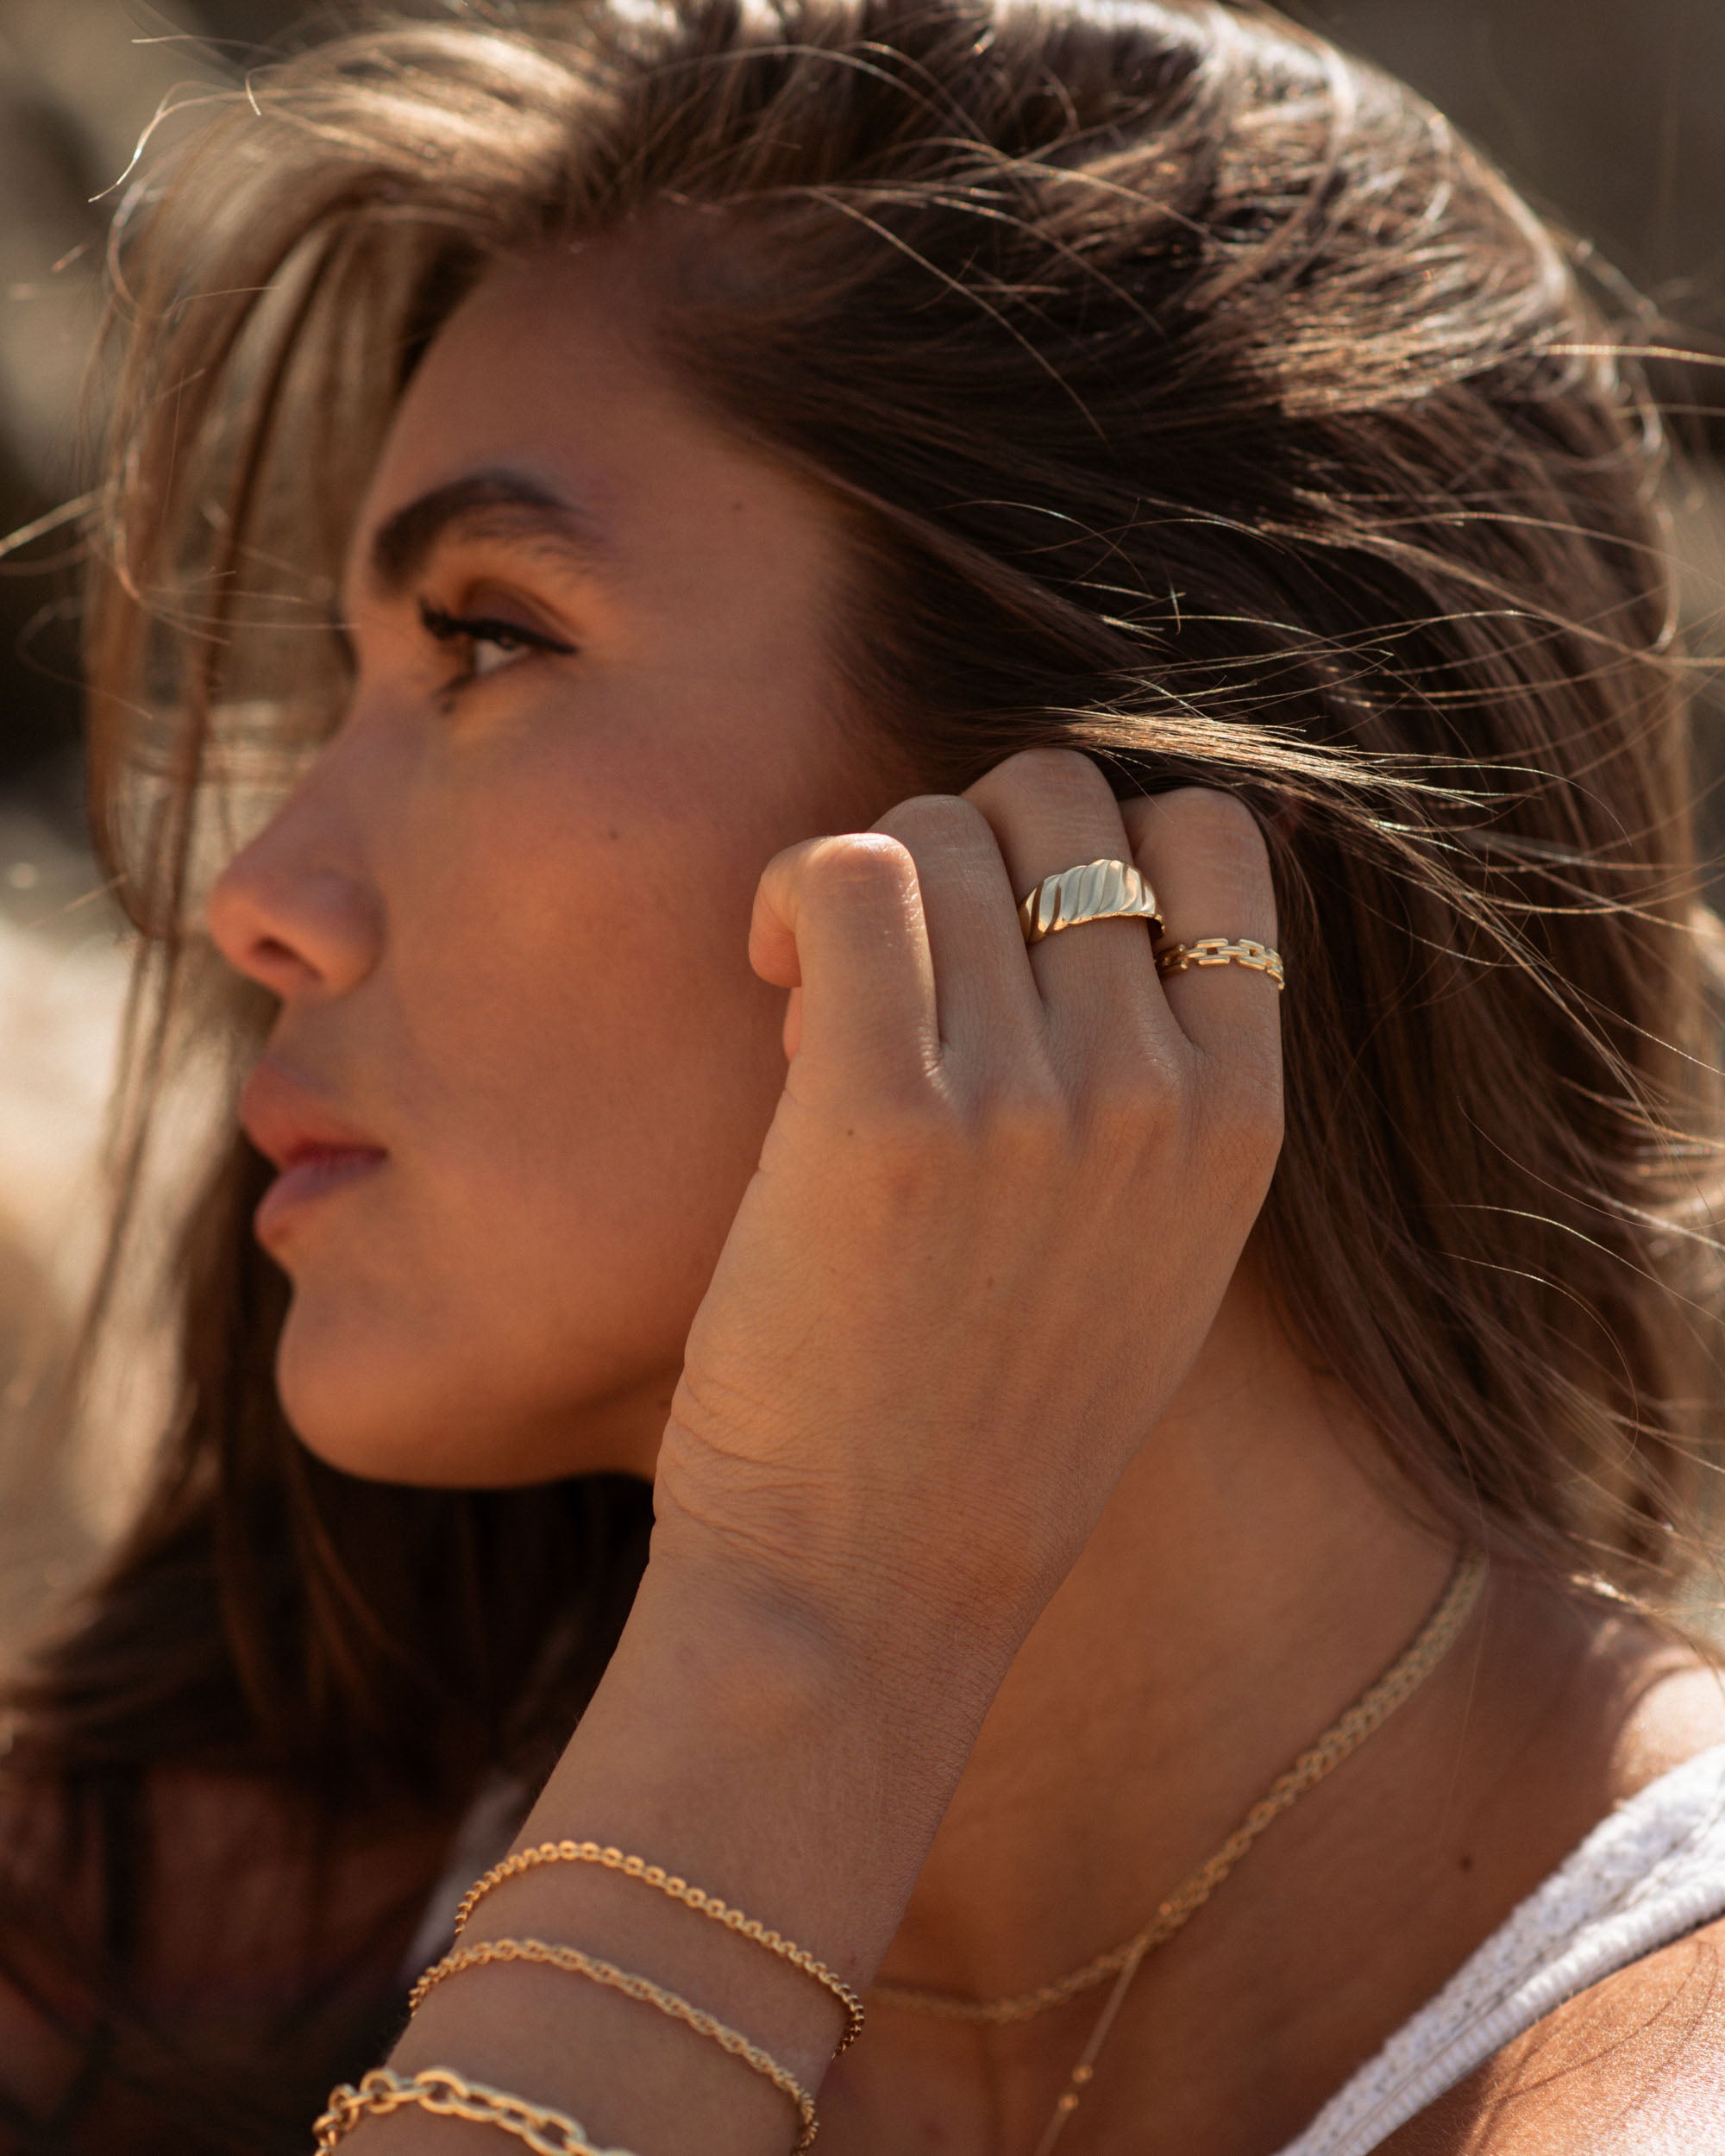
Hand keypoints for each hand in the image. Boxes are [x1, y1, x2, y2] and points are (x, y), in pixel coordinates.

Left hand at [653, 748, 1282, 1685]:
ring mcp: (1028, 1100)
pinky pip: (851, 876)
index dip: (1095, 834)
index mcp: (1238, 1118)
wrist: (870, 1595)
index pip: (1214, 836)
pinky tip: (767, 968)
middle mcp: (1153, 1089)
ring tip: (823, 997)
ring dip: (868, 879)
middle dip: (967, 834)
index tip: (1012, 917)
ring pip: (944, 830)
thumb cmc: (982, 1434)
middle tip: (902, 953)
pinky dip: (795, 890)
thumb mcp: (1143, 1263)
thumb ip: (1145, 1096)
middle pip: (1063, 802)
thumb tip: (1042, 916)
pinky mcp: (882, 1114)